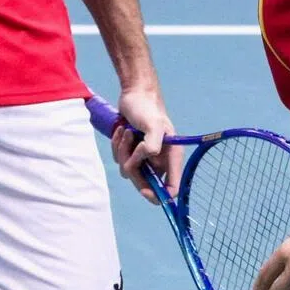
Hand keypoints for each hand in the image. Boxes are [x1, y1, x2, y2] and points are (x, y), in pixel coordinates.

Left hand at [112, 87, 182, 204]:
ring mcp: (144, 157)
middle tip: (127, 155)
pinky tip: (121, 131)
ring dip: (123, 152)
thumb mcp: (153, 124)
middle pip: (146, 183)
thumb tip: (148, 159)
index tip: (147, 192)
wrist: (134, 94)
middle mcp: (159, 160)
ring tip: (125, 133)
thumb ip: (153, 144)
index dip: (161, 195)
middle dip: (133, 169)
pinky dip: (117, 147)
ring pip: (129, 170)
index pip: (172, 188)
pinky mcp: (131, 151)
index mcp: (171, 157)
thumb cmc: (146, 108)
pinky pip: (120, 160)